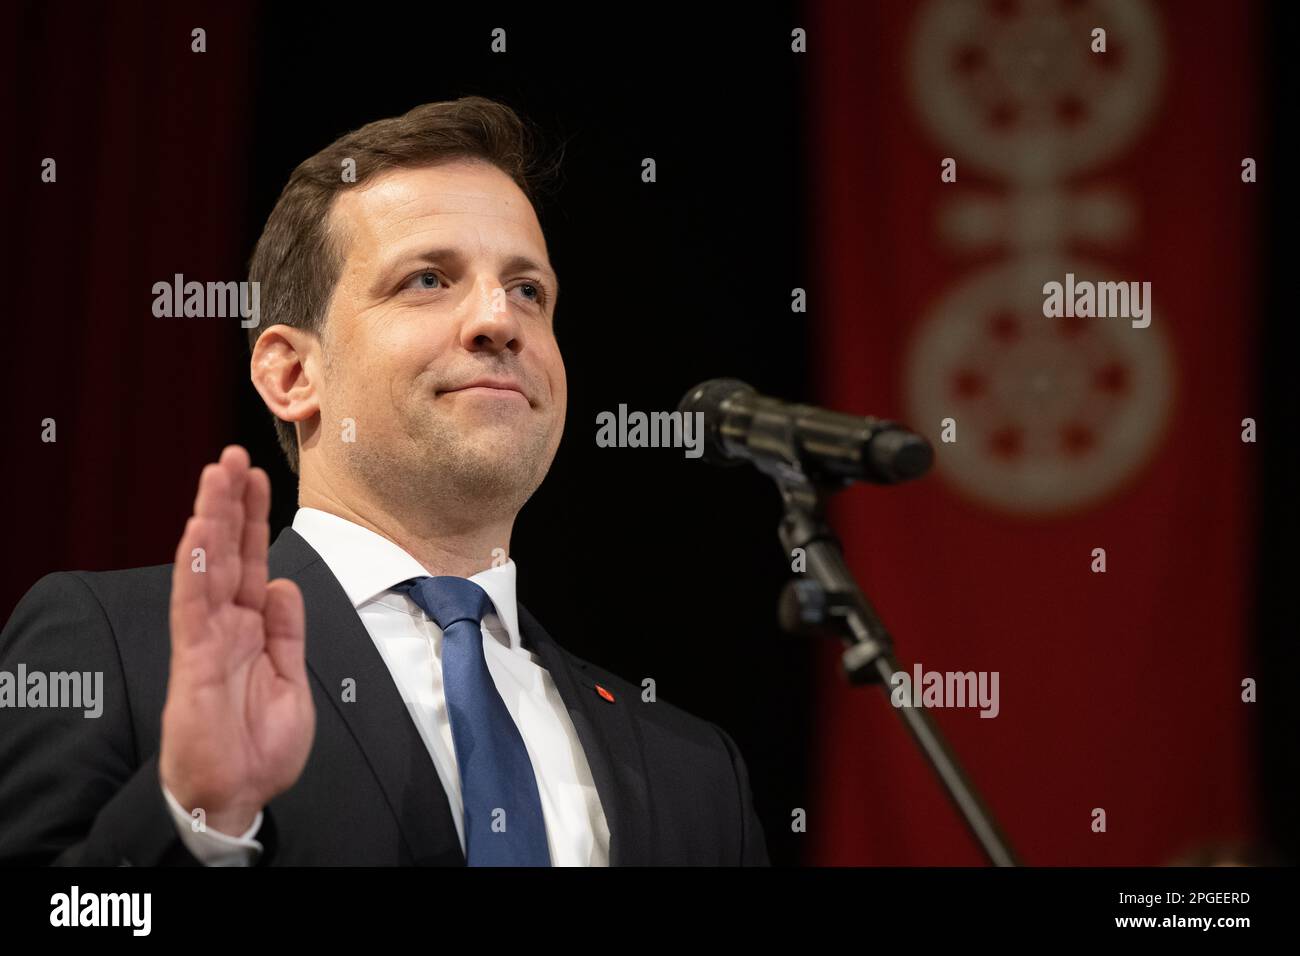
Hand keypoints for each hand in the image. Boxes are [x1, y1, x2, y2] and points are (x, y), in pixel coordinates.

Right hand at [161, 445, 314, 835]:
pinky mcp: (193, 659)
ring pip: (208, 566)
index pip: (254, 562)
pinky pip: (193, 604)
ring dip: (212, 519)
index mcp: (252, 628)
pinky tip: (199, 530)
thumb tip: (285, 585)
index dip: (255, 521)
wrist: (239, 794)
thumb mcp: (292, 677)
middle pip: (228, 552)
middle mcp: (226, 626)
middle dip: (231, 504)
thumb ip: (288, 631)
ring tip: (216, 474)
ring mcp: (207, 638)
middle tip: (233, 455)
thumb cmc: (260, 745)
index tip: (258, 478)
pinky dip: (195, 566)